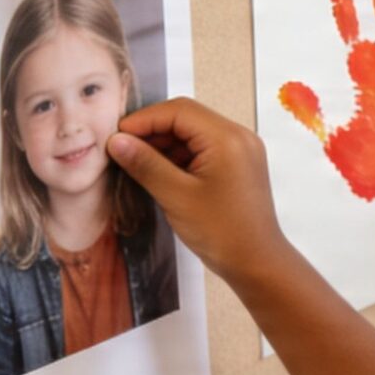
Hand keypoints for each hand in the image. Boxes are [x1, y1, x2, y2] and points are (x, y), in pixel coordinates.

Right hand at [109, 98, 282, 288]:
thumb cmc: (221, 232)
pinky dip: (180, 156)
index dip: (143, 120)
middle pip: (187, 118)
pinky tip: (159, 172)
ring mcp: (241, 150)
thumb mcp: (176, 196)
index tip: (116, 137)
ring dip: (165, 144)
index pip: (178, 111)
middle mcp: (238, 137)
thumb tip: (117, 140)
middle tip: (122, 149)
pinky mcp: (238, 165)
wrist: (257, 263)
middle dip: (152, 131)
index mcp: (227, 138)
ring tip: (136, 163)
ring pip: (194, 133)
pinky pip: (204, 149)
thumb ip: (145, 164)